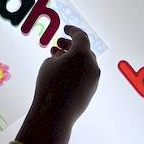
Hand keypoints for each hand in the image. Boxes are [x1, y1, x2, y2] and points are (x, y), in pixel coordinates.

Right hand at [15, 27, 99, 143]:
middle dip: (71, 46)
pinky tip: (63, 73)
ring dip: (73, 58)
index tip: (66, 29)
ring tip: (57, 58)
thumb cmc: (49, 84)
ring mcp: (94, 78)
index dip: (72, 30)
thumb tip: (63, 56)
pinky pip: (85, 74)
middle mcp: (92, 65)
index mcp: (82, 54)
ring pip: (84, 63)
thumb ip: (59, 55)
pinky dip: (76, 69)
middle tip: (59, 44)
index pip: (80, 37)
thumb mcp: (49, 63)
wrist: (55, 114)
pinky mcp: (92, 90)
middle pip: (83, 50)